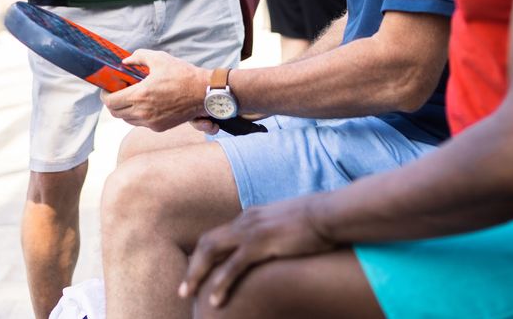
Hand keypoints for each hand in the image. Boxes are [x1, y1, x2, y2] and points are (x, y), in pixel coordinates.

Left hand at [103, 49, 207, 131]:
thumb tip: (126, 61)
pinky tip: (145, 103)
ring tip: (131, 97)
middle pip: (116, 113)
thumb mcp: (159, 58)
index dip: (105, 95)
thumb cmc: (182, 74)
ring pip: (127, 120)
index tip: (107, 89)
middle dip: (113, 102)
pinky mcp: (160, 127)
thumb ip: (138, 57)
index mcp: (140, 95)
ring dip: (125, 110)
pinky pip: (141, 123)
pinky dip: (138, 115)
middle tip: (117, 92)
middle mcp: (143, 112)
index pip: (111, 102)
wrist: (204, 92)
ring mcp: (151, 122)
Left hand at [180, 194, 336, 308]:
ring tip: (188, 295)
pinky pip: (233, 266)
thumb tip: (275, 246)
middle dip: (192, 267)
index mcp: (250, 216)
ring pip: (211, 252)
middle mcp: (245, 221)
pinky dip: (221, 282)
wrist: (329, 213)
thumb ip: (274, 234)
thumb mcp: (287, 226)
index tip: (196, 274)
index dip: (203, 256)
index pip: (217, 236)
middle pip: (207, 242)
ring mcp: (251, 231)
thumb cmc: (315, 222)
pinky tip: (216, 299)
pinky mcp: (261, 243)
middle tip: (184, 289)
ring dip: (197, 274)